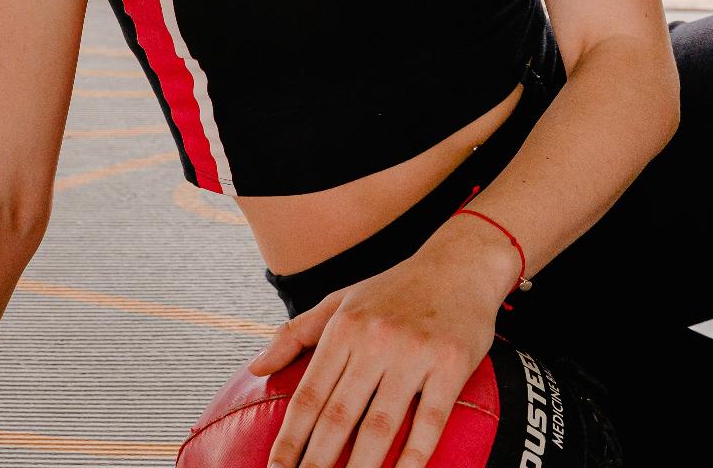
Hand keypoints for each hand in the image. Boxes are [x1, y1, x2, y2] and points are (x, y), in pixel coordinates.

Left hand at [245, 227, 514, 467]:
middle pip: (339, 416)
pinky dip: (414, 457)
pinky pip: (430, 420)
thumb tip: (255, 371)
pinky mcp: (450, 365)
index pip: (309, 395)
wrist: (457, 264)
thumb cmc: (392, 289)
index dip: (290, 439)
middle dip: (317, 462)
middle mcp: (373, 340)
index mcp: (343, 327)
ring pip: (380, 425)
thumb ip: (295, 335)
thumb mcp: (339, 300)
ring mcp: (413, 353)